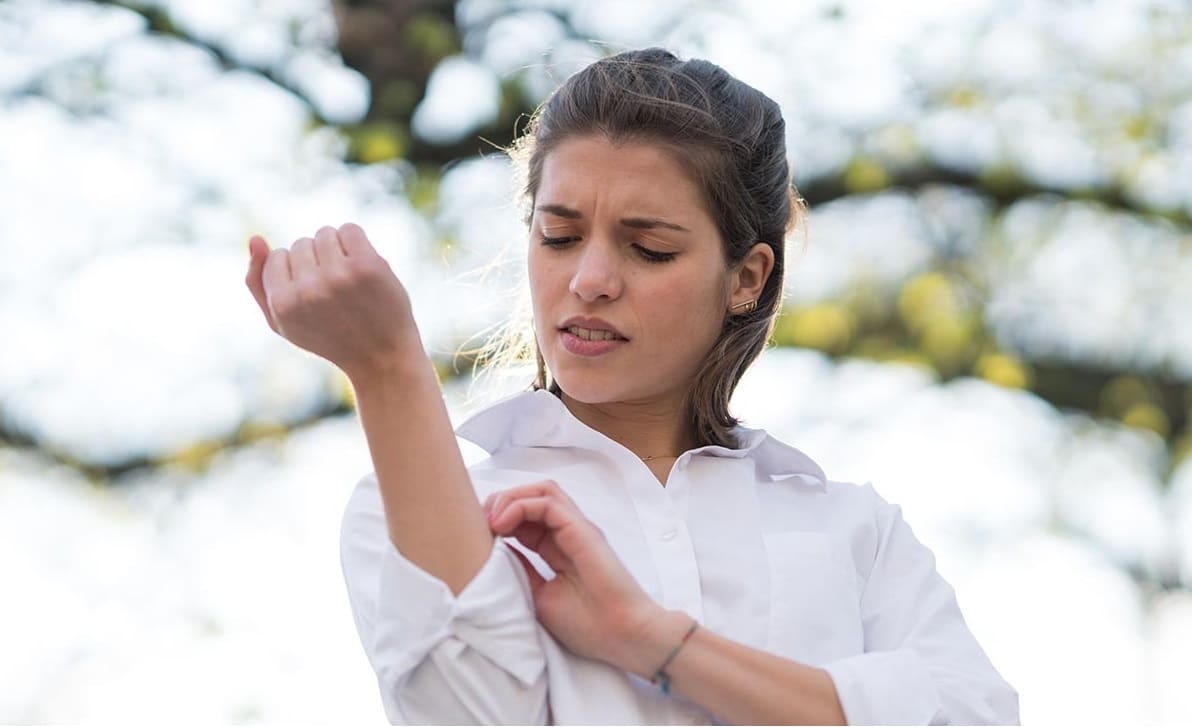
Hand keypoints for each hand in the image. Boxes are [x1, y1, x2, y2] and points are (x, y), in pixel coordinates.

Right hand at [244, 224, 421, 379]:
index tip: (313, 296)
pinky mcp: (367, 266)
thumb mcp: (283, 322)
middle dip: (315, 261)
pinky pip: (349, 229)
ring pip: (325, 233)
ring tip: (348, 280)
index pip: (276, 256)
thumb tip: (255, 238)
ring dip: (336, 250)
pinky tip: (362, 267)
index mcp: (283, 304)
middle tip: (334, 294)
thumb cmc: (328, 338)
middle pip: (301, 243)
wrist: (381, 355)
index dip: (295, 273)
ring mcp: (339, 276)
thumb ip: (258, 283)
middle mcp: (309, 289)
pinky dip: (355, 243)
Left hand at [483, 480, 663, 668]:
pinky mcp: (583, 530)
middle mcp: (569, 532)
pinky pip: (549, 501)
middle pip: (533, 496)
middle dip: (501, 502)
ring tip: (491, 520)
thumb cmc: (588, 625)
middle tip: (479, 523)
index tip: (477, 536)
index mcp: (558, 548)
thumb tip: (494, 551)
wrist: (624, 636)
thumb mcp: (539, 596)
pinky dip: (521, 505)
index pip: (526, 517)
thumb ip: (521, 571)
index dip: (499, 519)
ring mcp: (578, 528)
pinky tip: (502, 524)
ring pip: (542, 490)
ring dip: (511, 497)